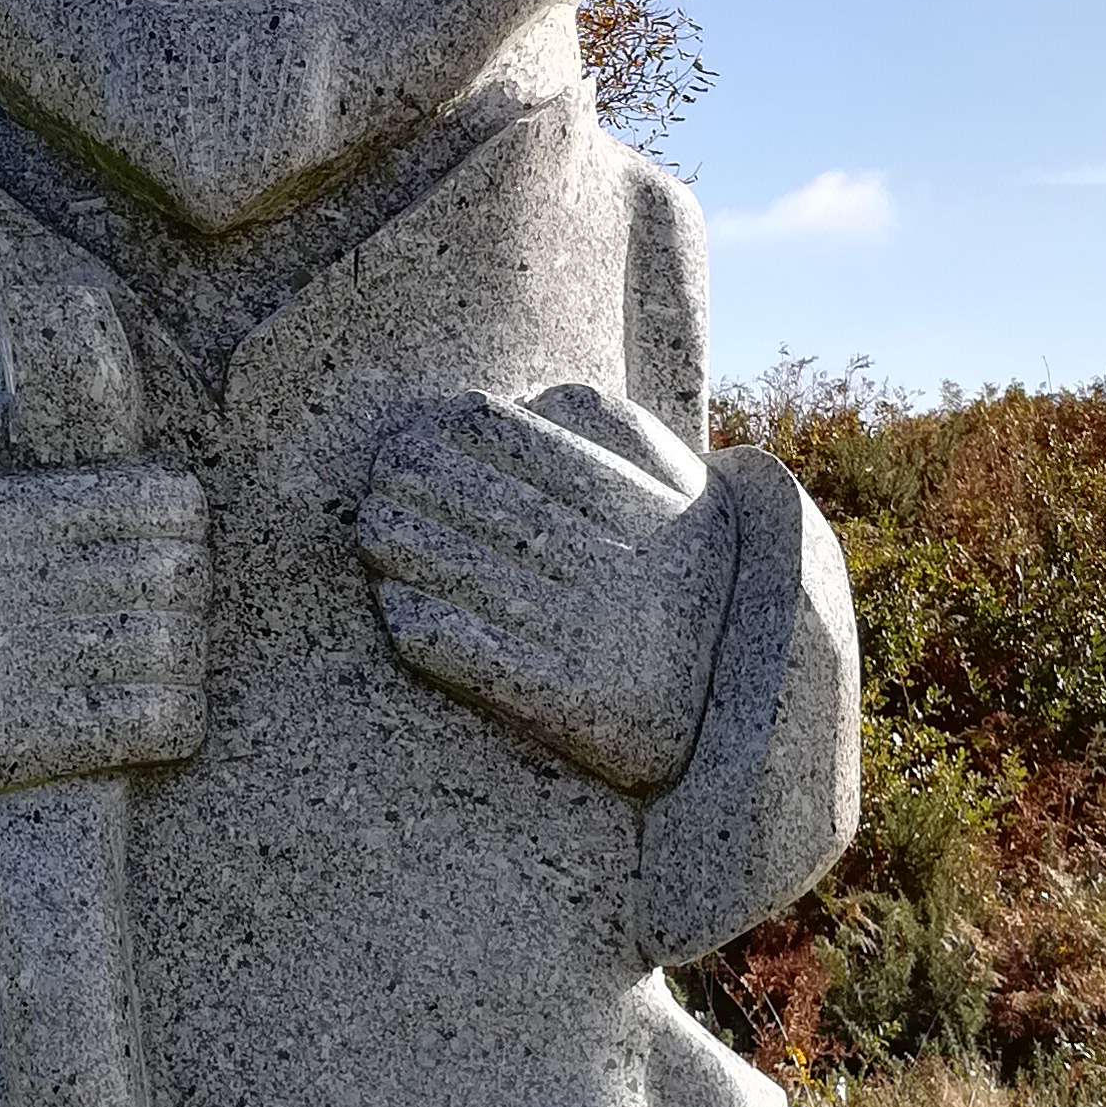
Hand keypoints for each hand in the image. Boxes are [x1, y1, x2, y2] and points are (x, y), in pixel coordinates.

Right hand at [0, 404, 209, 803]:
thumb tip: (19, 415)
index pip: (153, 498)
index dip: (182, 511)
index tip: (173, 528)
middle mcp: (14, 588)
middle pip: (172, 570)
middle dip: (190, 579)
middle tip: (180, 591)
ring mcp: (18, 670)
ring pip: (166, 645)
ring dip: (186, 649)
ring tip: (173, 649)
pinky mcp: (18, 745)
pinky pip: (142, 723)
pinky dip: (176, 716)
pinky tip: (169, 711)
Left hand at [358, 387, 736, 793]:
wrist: (734, 707)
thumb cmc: (689, 575)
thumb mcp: (684, 493)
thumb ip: (621, 433)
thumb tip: (534, 400)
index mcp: (657, 516)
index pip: (544, 455)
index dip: (471, 434)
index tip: (422, 425)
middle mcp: (631, 575)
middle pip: (504, 512)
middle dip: (428, 485)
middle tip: (380, 473)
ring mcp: (601, 642)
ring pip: (481, 579)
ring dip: (410, 549)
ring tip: (371, 526)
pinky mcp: (572, 706)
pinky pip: (482, 658)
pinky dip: (429, 626)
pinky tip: (394, 602)